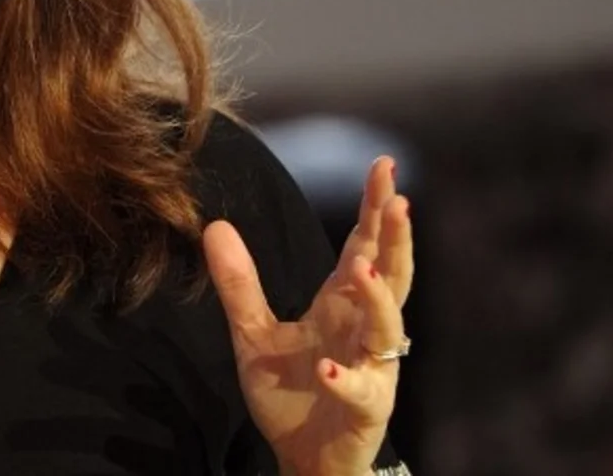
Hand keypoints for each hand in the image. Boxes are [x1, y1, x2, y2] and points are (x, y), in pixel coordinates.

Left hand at [205, 156, 413, 475]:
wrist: (304, 458)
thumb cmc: (290, 392)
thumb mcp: (252, 331)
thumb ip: (238, 282)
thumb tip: (214, 225)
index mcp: (340, 304)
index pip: (363, 246)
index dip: (374, 208)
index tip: (384, 166)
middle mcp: (363, 329)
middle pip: (389, 274)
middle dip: (395, 238)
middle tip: (398, 199)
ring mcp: (371, 369)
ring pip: (387, 328)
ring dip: (378, 298)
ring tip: (365, 269)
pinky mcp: (365, 409)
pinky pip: (359, 392)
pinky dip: (344, 380)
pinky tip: (325, 369)